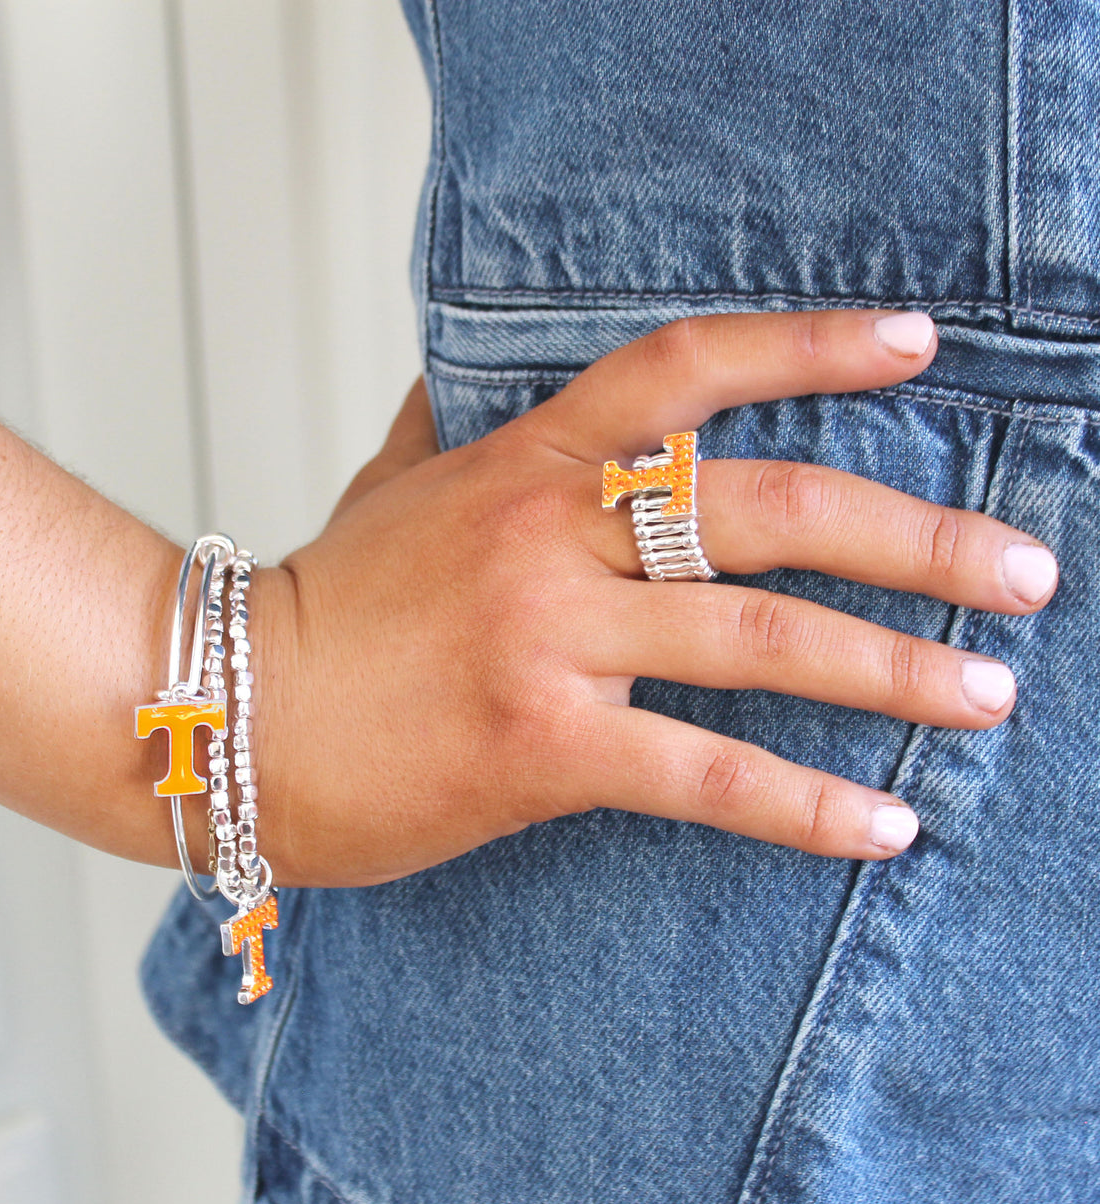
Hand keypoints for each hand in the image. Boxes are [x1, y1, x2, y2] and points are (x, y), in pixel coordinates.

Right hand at [252, 311, 1057, 885]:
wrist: (219, 712)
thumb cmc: (315, 607)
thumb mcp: (386, 491)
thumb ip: (443, 430)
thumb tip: (461, 377)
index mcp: (525, 465)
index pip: (684, 371)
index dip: (806, 342)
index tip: (914, 344)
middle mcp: (550, 536)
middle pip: (768, 506)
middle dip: (915, 535)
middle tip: (1024, 568)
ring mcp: (548, 639)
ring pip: (758, 636)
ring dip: (894, 668)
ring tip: (988, 691)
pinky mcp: (538, 746)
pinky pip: (703, 771)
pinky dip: (803, 803)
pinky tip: (885, 825)